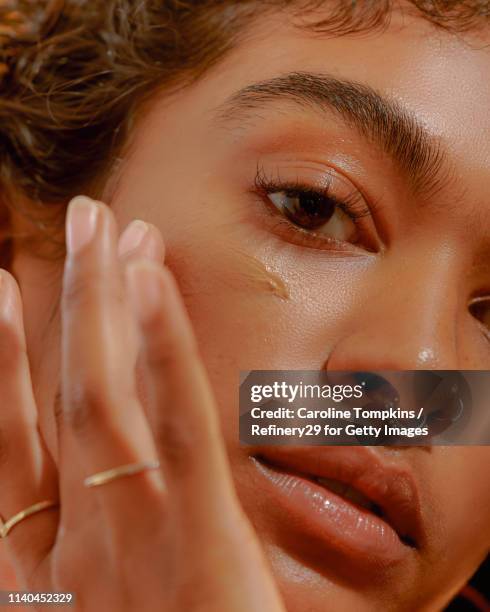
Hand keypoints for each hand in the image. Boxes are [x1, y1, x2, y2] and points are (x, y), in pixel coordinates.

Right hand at [0, 197, 284, 611]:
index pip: (21, 439)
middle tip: (82, 222)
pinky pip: (175, 422)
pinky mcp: (197, 536)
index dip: (11, 361)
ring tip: (108, 227)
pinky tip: (154, 281)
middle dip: (69, 302)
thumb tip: (59, 515)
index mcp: (54, 564)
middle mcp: (80, 535)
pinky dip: (160, 347)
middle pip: (67, 394)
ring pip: (107, 391)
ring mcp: (132, 532)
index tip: (13, 290)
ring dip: (105, 302)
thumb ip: (80, 571)